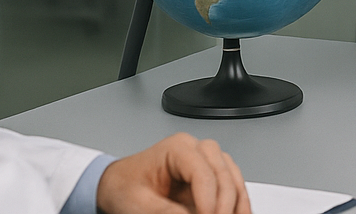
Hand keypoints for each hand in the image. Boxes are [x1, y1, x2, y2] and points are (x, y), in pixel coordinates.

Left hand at [96, 133, 250, 213]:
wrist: (117, 187)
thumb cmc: (124, 188)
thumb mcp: (139, 204)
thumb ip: (166, 212)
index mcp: (177, 148)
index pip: (203, 172)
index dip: (208, 200)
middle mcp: (196, 150)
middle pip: (223, 174)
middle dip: (224, 204)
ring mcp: (206, 161)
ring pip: (233, 179)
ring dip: (237, 204)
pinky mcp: (211, 176)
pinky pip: (232, 187)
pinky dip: (237, 204)